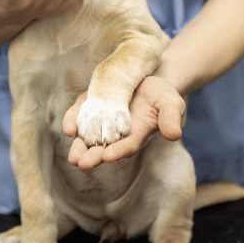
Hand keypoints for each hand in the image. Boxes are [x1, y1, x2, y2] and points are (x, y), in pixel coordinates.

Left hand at [62, 76, 185, 169]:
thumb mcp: (171, 103)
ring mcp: (103, 121)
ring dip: (80, 147)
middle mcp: (118, 132)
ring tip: (73, 158)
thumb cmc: (161, 95)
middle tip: (82, 164)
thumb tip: (174, 134)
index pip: (126, 146)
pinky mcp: (92, 107)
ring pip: (89, 137)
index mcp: (137, 134)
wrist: (147, 78)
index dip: (118, 151)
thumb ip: (171, 118)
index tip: (108, 156)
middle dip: (93, 156)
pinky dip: (74, 122)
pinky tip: (69, 128)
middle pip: (104, 148)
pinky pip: (81, 117)